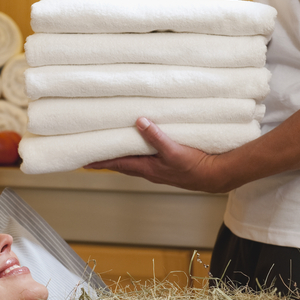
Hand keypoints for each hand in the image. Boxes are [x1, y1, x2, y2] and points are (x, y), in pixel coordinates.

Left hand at [86, 118, 228, 192]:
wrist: (214, 176)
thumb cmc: (195, 167)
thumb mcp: (173, 150)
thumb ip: (156, 137)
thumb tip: (139, 122)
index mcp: (147, 168)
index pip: (118, 164)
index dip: (101, 161)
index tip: (85, 161)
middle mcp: (150, 170)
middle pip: (122, 164)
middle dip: (107, 159)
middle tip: (93, 155)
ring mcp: (159, 169)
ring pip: (134, 162)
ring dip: (122, 156)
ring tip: (111, 148)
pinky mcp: (167, 165)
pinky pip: (146, 159)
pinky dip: (137, 153)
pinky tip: (140, 147)